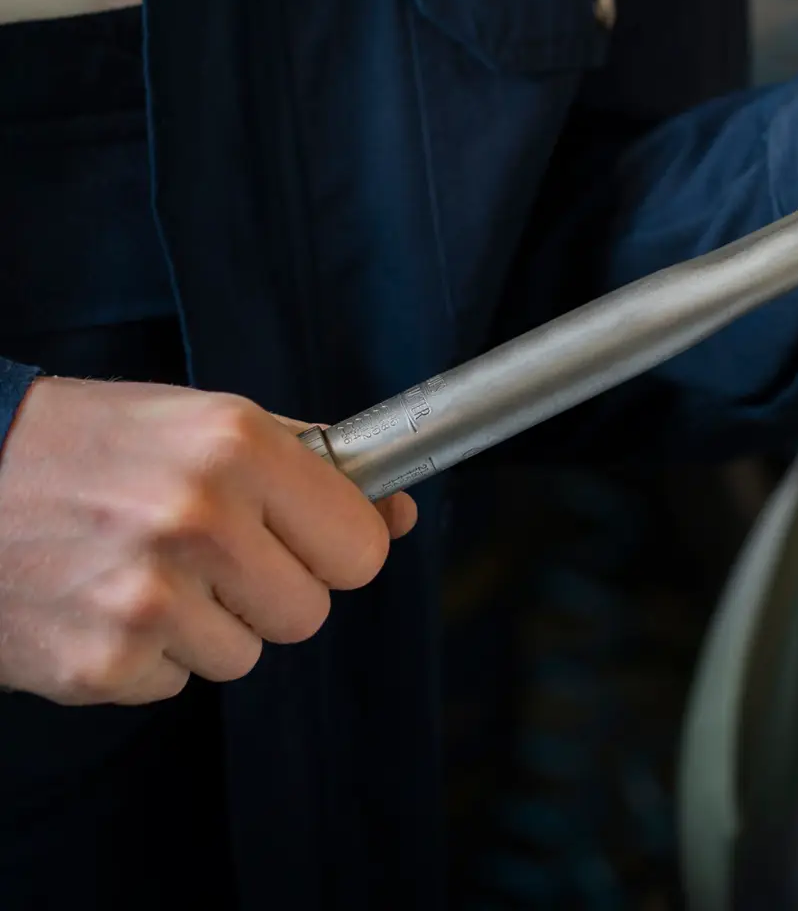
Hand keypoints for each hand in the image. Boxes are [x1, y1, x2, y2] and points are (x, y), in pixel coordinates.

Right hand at [0, 378, 415, 704]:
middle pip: (309, 612)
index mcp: (235, 449)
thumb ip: (312, 465)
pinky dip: (144, 655)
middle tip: (209, 556)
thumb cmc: (90, 447)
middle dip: (269, 592)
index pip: (360, 547)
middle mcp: (198, 521)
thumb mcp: (205, 423)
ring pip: (244, 655)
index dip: (335, 548)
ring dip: (205, 627)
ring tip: (141, 571)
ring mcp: (147, 598)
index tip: (303, 539)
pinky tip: (100, 601)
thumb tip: (398, 512)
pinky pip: (174, 683)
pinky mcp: (102, 663)